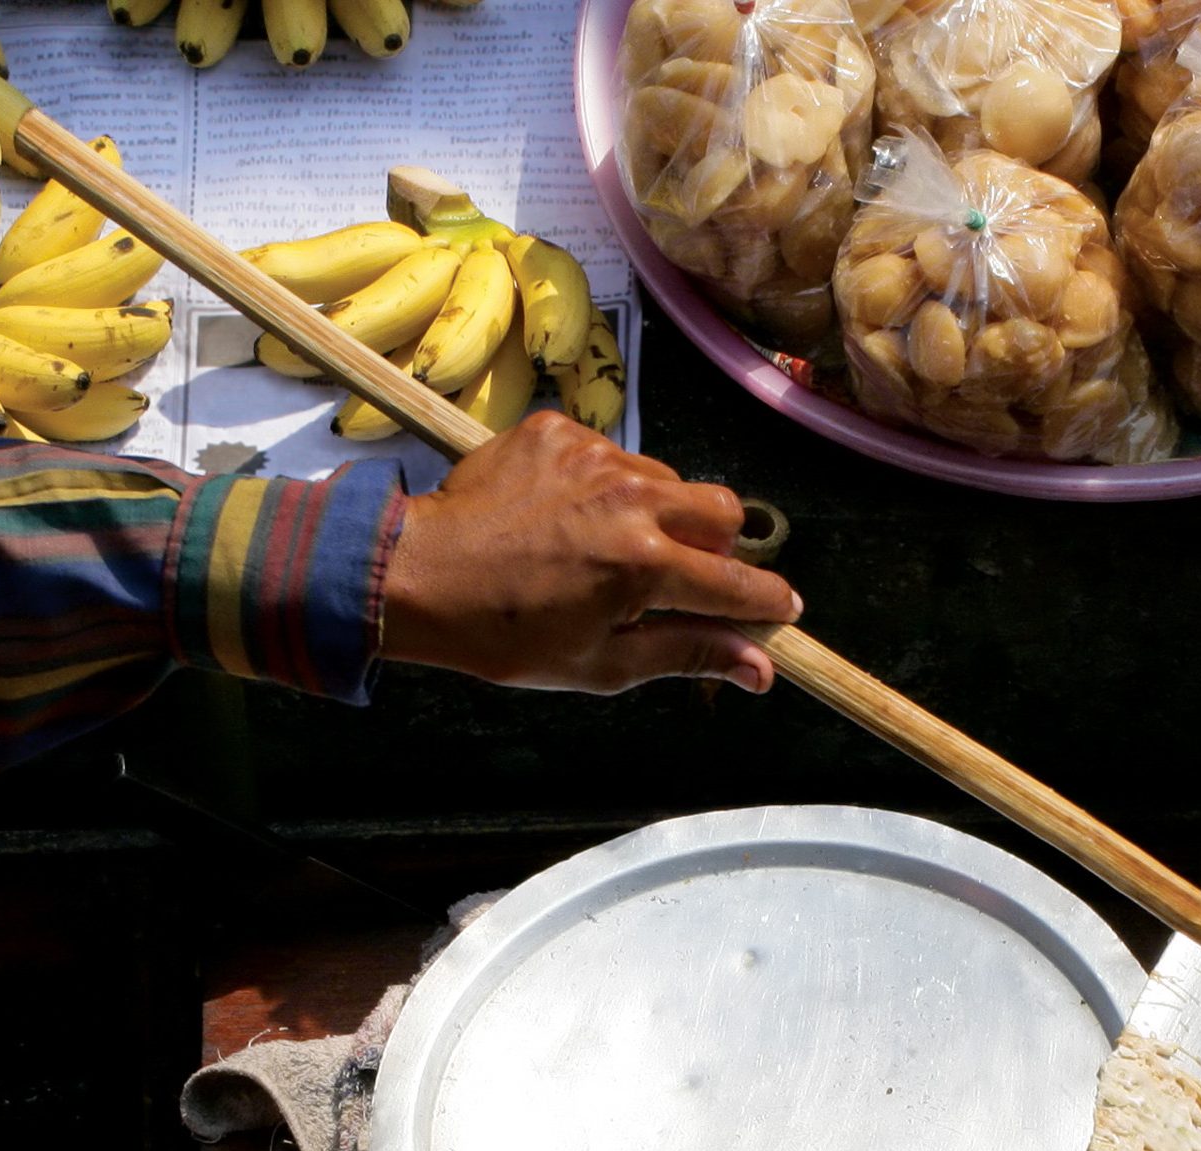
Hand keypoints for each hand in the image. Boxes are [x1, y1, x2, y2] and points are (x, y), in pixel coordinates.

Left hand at [379, 412, 799, 695]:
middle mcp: (630, 498)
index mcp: (644, 564)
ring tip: (607, 548)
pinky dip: (606, 487)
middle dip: (719, 547)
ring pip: (668, 481)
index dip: (767, 603)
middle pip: (723, 511)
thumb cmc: (507, 634)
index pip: (738, 583)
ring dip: (660, 515)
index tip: (781, 612)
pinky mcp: (561, 430)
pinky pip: (613, 455)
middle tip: (682, 577)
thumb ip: (688, 654)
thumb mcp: (602, 664)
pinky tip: (567, 518)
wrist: (419, 575)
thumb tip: (760, 669)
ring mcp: (594, 456)